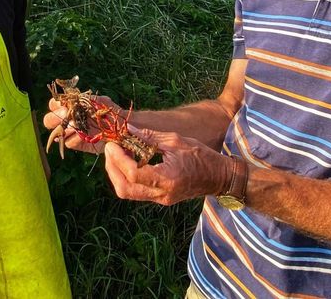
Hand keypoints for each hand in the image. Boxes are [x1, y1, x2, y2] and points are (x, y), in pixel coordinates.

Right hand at [41, 94, 122, 156]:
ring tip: (74, 126)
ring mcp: (71, 133)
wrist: (121, 128)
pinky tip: (82, 136)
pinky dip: (74, 139)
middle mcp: (67, 119)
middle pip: (49, 120)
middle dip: (54, 118)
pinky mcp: (78, 144)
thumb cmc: (110, 111)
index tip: (64, 105)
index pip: (54, 104)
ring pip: (56, 133)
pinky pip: (69, 143)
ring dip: (63, 129)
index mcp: (70, 106)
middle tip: (65, 115)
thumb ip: (90, 100)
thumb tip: (79, 99)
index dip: (55, 104)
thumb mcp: (102, 102)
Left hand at [103, 127, 232, 205]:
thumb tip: (129, 130)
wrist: (219, 177)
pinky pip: (136, 192)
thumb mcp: (176, 141)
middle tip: (110, 149)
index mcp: (167, 178)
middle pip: (124, 189)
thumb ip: (150, 137)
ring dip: (116, 174)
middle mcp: (162, 194)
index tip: (113, 144)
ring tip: (117, 154)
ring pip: (127, 193)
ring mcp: (160, 199)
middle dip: (112, 168)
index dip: (118, 158)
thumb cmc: (202, 155)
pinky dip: (127, 178)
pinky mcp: (160, 199)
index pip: (133, 174)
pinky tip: (128, 161)